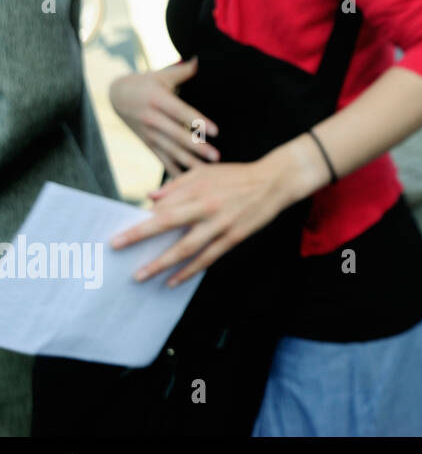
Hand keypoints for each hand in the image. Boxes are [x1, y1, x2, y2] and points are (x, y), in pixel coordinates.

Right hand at [109, 59, 219, 177]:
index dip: (198, 122)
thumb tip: (204, 58)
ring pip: (170, 150)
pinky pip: (162, 159)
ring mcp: (148, 133)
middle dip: (197, 147)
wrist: (116, 96)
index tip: (215, 131)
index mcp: (158, 100)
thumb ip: (184, 71)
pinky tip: (187, 181)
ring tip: (207, 171)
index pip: (182, 112)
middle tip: (216, 157)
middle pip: (177, 135)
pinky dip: (174, 170)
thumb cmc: (146, 82)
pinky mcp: (147, 143)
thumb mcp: (162, 74)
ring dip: (189, 161)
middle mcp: (152, 118)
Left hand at [111, 156, 296, 286]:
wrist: (274, 181)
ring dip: (162, 263)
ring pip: (187, 248)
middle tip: (116, 248)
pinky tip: (173, 281)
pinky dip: (189, 271)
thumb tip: (151, 198)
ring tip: (140, 276)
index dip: (141, 221)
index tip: (119, 233)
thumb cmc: (237, 176)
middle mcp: (207, 207)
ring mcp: (221, 224)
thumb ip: (177, 185)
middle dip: (140, 237)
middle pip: (168, 223)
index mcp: (197, 189)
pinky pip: (208, 258)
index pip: (162, 207)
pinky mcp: (234, 237)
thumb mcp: (206, 172)